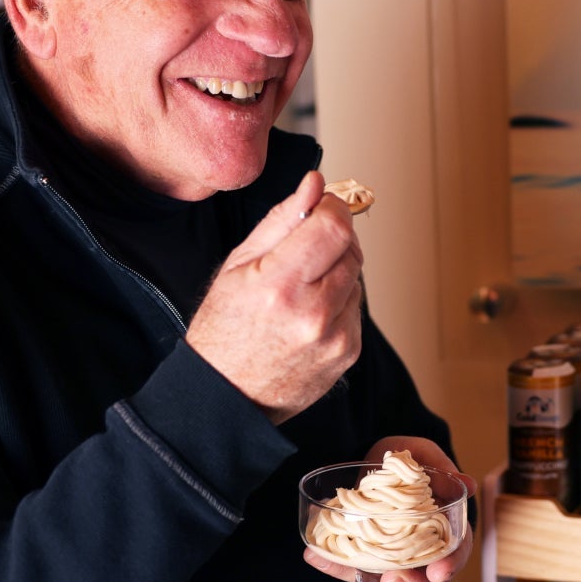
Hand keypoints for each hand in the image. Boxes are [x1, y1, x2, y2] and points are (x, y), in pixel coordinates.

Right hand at [187, 171, 362, 423]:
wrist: (226, 397)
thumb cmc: (224, 330)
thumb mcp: (238, 265)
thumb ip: (282, 220)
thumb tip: (315, 184)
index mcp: (279, 285)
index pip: (334, 226)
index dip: (332, 208)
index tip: (321, 206)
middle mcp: (312, 313)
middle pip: (351, 248)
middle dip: (333, 238)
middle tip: (304, 249)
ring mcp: (334, 337)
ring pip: (355, 277)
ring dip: (335, 271)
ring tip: (298, 289)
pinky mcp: (348, 354)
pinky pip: (356, 308)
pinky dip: (338, 302)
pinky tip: (307, 315)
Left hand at [303, 436, 476, 581]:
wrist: (374, 458)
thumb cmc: (408, 460)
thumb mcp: (424, 454)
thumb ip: (442, 467)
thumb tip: (466, 483)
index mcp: (444, 528)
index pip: (454, 553)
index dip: (449, 564)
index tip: (438, 571)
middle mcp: (419, 548)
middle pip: (425, 580)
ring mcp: (390, 554)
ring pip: (388, 580)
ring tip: (356, 575)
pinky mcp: (364, 553)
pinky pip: (351, 566)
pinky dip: (334, 565)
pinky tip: (316, 555)